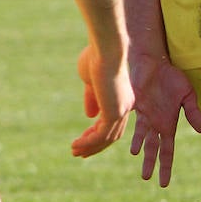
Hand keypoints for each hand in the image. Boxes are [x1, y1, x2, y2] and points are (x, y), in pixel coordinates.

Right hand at [71, 43, 131, 157]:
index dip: (96, 132)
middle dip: (95, 144)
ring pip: (107, 137)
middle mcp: (126, 105)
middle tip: (79, 152)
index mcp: (123, 97)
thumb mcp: (91, 81)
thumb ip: (92, 98)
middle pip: (112, 133)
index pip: (112, 122)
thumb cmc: (97, 58)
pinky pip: (101, 135)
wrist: (106, 49)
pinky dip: (88, 142)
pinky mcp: (115, 112)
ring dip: (90, 146)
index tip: (82, 138)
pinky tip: (75, 145)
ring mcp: (122, 109)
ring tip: (74, 151)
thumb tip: (90, 116)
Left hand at [128, 53, 200, 187]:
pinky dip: (136, 136)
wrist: (153, 60)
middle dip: (152, 164)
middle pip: (154, 148)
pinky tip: (134, 146)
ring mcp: (144, 116)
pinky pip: (134, 125)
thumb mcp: (187, 94)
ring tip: (140, 162)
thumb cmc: (171, 75)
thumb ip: (194, 112)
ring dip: (144, 152)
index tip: (164, 183)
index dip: (166, 166)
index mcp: (168, 123)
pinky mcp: (133, 107)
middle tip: (147, 178)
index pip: (167, 150)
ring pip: (144, 139)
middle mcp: (155, 123)